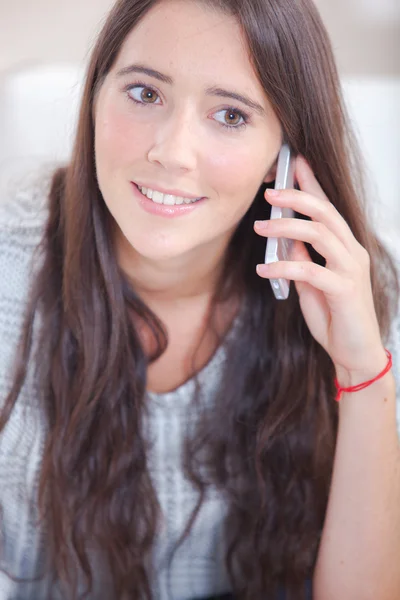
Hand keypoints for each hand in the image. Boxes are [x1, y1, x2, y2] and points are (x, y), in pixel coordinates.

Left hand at [254, 155, 387, 382]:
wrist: (354, 352)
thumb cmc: (335, 316)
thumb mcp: (312, 283)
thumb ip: (303, 259)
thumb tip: (286, 239)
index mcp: (346, 248)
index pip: (328, 209)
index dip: (312, 185)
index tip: (295, 164)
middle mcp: (352, 253)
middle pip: (325, 213)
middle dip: (296, 197)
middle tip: (269, 193)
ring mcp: (351, 270)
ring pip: (319, 234)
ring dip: (286, 227)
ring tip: (260, 227)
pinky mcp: (344, 290)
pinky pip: (310, 270)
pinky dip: (284, 266)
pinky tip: (263, 267)